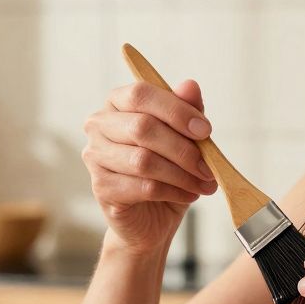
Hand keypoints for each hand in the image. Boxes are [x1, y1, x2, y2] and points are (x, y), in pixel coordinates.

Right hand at [82, 80, 218, 254]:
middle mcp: (99, 125)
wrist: (151, 217)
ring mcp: (95, 157)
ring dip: (182, 174)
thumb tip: (190, 86)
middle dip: (183, 148)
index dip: (176, 111)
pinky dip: (174, 191)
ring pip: (143, 160)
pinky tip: (189, 195)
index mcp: (117, 102)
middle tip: (209, 166)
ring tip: (204, 183)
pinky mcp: (102, 188)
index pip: (141, 94)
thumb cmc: (166, 170)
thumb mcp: (183, 138)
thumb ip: (186, 110)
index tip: (206, 130)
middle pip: (142, 128)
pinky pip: (143, 187)